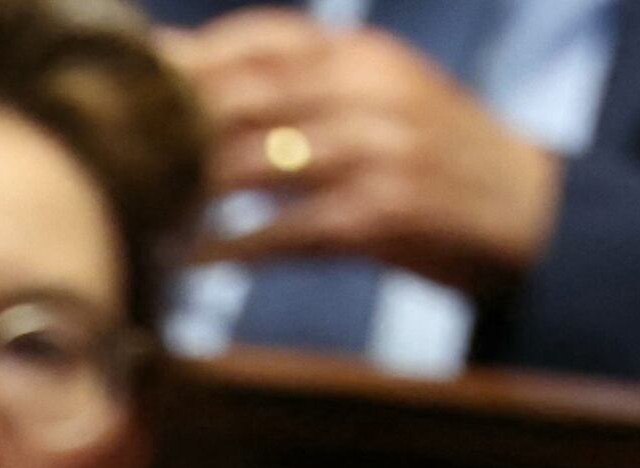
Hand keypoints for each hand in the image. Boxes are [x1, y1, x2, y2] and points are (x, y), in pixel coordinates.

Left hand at [167, 10, 562, 296]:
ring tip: (137, 206)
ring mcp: (379, 150)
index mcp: (364, 55)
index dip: (192, 56)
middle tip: (109, 145)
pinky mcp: (384, 213)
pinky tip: (191, 259)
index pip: (264, 36)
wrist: (529, 216)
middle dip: (175, 119)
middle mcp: (370, 90)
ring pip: (259, 160)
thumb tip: (208, 91)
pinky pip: (289, 229)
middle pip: (247, 93)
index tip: (128, 77)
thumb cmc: (435, 163)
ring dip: (191, 188)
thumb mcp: (381, 100)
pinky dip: (235, 245)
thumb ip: (307, 89)